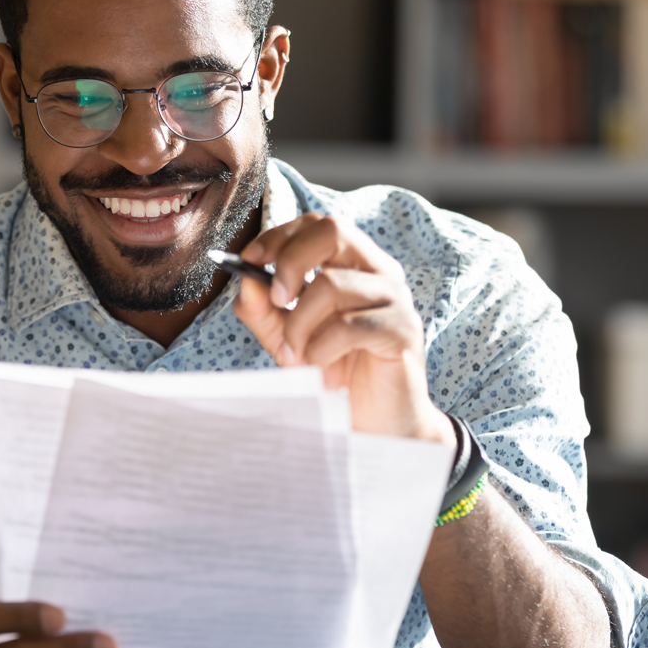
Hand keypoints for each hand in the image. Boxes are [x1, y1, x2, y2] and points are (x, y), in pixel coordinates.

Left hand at [232, 213, 455, 445]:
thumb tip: (245, 280)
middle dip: (290, 262)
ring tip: (295, 355)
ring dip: (299, 324)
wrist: (374, 423)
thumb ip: (264, 310)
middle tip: (275, 300)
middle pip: (332, 231)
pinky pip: (348, 326)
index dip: (280, 236)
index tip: (249, 260)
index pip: (317, 224)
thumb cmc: (336, 372)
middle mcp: (379, 272)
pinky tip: (316, 367)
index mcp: (355, 263)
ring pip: (332, 284)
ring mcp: (395, 299)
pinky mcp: (402, 331)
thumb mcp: (288, 337)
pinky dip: (320, 348)